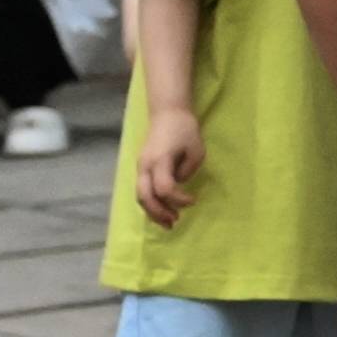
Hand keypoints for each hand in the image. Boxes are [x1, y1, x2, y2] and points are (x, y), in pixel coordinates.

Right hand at [134, 108, 203, 227]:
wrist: (167, 114)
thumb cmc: (184, 130)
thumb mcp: (196, 150)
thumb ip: (188, 170)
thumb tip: (178, 184)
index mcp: (159, 160)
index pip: (164, 188)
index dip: (178, 199)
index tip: (193, 200)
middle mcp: (145, 166)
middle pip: (145, 196)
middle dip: (159, 212)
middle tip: (175, 222)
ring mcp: (140, 167)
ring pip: (140, 196)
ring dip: (153, 211)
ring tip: (169, 222)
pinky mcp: (141, 168)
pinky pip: (142, 190)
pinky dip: (151, 203)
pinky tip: (162, 210)